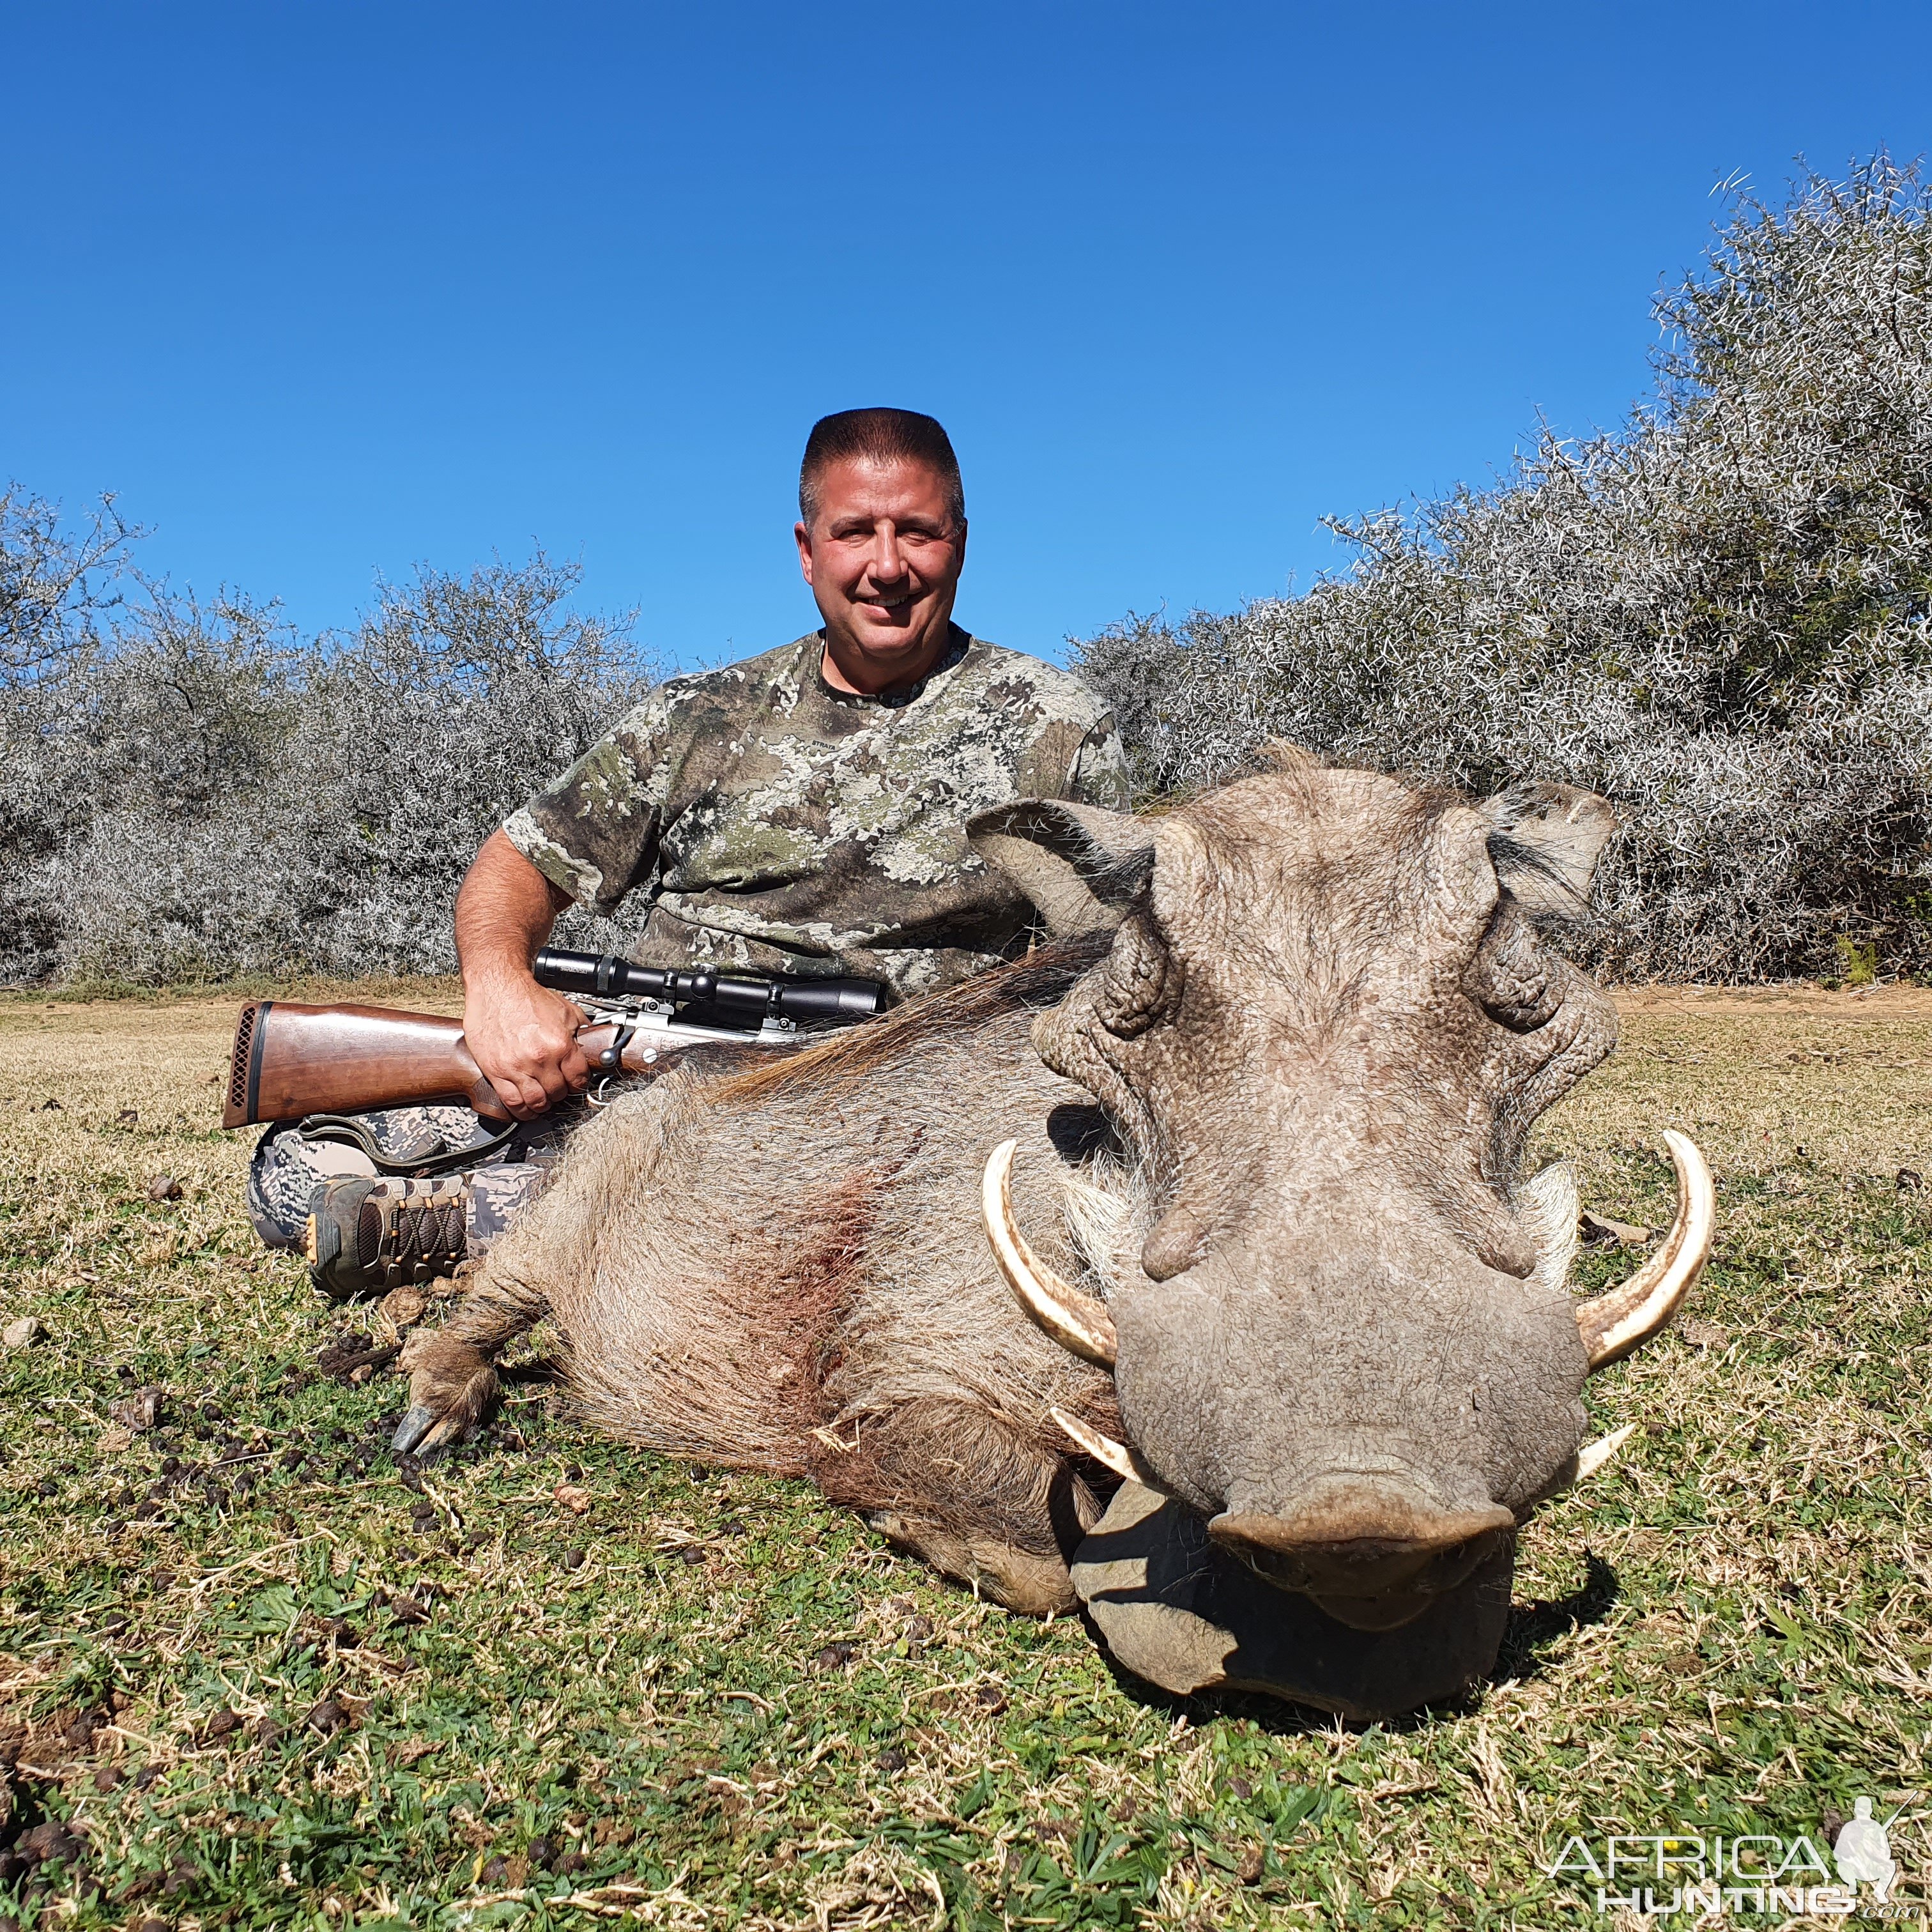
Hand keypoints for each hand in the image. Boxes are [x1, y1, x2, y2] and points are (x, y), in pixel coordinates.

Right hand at [462, 970, 591, 1119]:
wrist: (497, 987)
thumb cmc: (526, 997)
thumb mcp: (566, 1010)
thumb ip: (580, 1031)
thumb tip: (591, 1043)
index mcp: (560, 1045)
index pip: (578, 1078)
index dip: (580, 1083)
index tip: (576, 1084)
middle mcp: (539, 1059)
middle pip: (558, 1092)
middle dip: (561, 1093)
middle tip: (559, 1090)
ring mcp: (516, 1067)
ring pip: (536, 1101)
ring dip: (543, 1105)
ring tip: (544, 1101)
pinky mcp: (495, 1071)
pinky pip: (510, 1100)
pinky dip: (521, 1109)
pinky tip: (525, 1108)